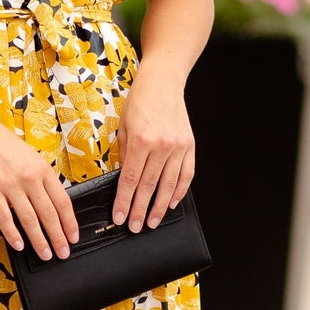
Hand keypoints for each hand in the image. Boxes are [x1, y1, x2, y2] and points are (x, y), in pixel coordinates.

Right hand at [0, 105, 79, 259]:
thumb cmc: (3, 143)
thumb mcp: (30, 157)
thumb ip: (42, 178)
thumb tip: (52, 201)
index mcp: (43, 169)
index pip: (63, 201)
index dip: (70, 222)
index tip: (73, 236)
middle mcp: (30, 178)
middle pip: (49, 214)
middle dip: (58, 237)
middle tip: (63, 252)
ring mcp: (11, 185)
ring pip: (30, 220)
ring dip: (39, 241)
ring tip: (45, 254)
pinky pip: (5, 218)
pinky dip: (13, 234)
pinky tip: (19, 245)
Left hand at [112, 59, 195, 229]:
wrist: (163, 82)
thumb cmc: (139, 102)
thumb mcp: (123, 127)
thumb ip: (125, 154)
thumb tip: (124, 180)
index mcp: (141, 141)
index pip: (131, 180)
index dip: (125, 202)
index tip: (120, 217)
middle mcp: (161, 145)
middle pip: (149, 186)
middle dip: (140, 210)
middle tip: (135, 227)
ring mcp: (178, 147)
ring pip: (168, 185)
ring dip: (160, 207)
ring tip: (153, 222)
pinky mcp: (189, 146)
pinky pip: (186, 174)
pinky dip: (179, 191)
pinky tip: (172, 203)